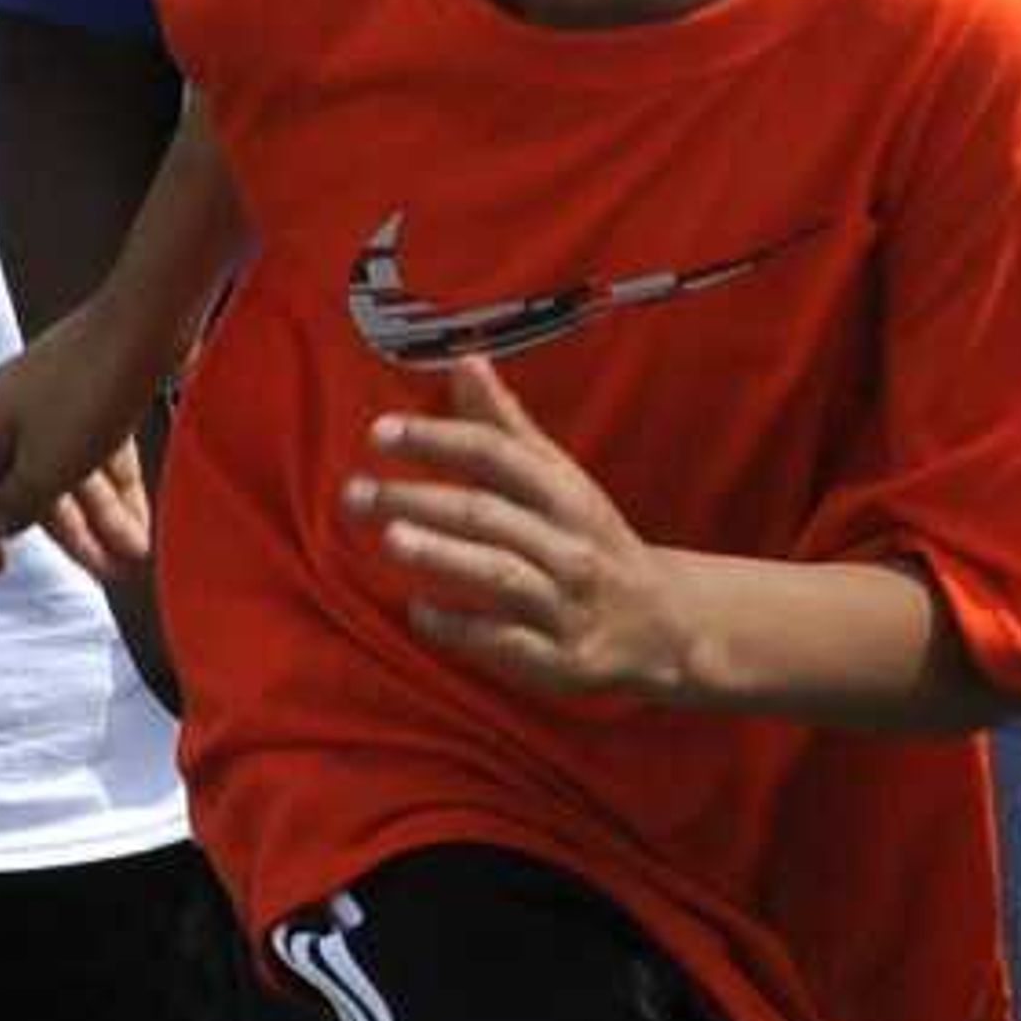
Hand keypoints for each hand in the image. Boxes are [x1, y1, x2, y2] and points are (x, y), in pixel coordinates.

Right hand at [0, 310, 165, 578]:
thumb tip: (1, 521)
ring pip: (72, 473)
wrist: (145, 320)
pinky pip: (99, 452)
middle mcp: (12, 412)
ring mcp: (55, 401)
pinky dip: (119, 487)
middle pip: (29, 488)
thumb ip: (18, 503)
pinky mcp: (96, 393)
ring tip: (139, 554)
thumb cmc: (88, 392)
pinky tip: (144, 520)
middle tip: (103, 574)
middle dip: (71, 536)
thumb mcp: (47, 467)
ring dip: (104, 519)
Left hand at [339, 354, 680, 697]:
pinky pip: (507, 641)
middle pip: (488, 514)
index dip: (439, 439)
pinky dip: (461, 627)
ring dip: (443, 555)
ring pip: (501, 573)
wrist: (664, 625)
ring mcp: (567, 603)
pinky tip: (418, 612)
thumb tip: (465, 362)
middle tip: (355, 493)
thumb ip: (507, 427)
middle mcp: (569, 544)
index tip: (379, 432)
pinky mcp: (562, 658)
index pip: (498, 456)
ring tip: (389, 538)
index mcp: (565, 494)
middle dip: (419, 500)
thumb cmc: (591, 540)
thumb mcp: (559, 482)